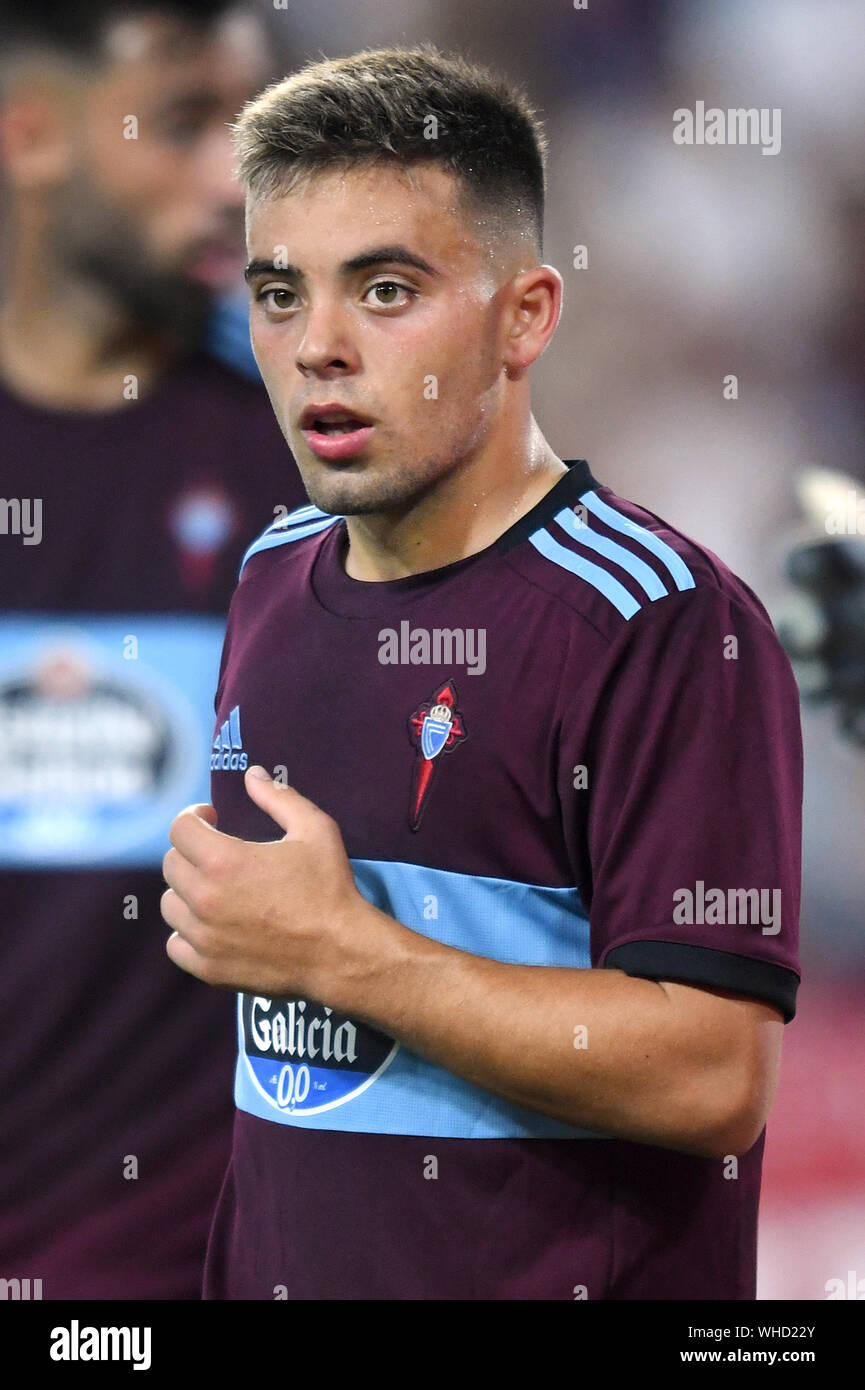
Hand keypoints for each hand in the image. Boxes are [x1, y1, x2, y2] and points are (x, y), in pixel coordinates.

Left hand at [161, 766, 368, 997]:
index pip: (179, 829)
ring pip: (170, 905)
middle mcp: (205, 899)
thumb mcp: (315, 830)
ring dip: (187, 892)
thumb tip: (252, 774)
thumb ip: (279, 798)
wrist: (342, 952)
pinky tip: (212, 925)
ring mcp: (204, 937)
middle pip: (171, 864)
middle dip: (191, 852)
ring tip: (216, 890)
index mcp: (224, 861)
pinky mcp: (209, 968)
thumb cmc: (330, 888)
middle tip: (218, 854)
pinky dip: (187, 933)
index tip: (212, 819)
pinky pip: (175, 945)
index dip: (194, 817)